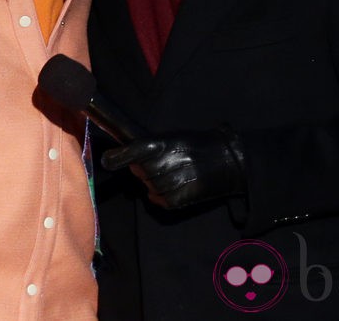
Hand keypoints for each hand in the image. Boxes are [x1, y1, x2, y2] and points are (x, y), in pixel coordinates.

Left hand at [101, 127, 245, 209]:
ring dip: (154, 184)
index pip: (135, 150)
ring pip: (151, 187)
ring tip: (169, 175)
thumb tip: (125, 157)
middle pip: (141, 172)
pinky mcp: (186, 197)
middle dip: (143, 170)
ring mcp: (179, 179)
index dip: (119, 157)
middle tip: (156, 165)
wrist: (230, 159)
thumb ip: (149, 146)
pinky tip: (169, 190)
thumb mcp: (173, 137)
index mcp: (165, 142)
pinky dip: (161, 198)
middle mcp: (170, 160)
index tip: (108, 161)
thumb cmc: (197, 145)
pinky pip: (163, 201)